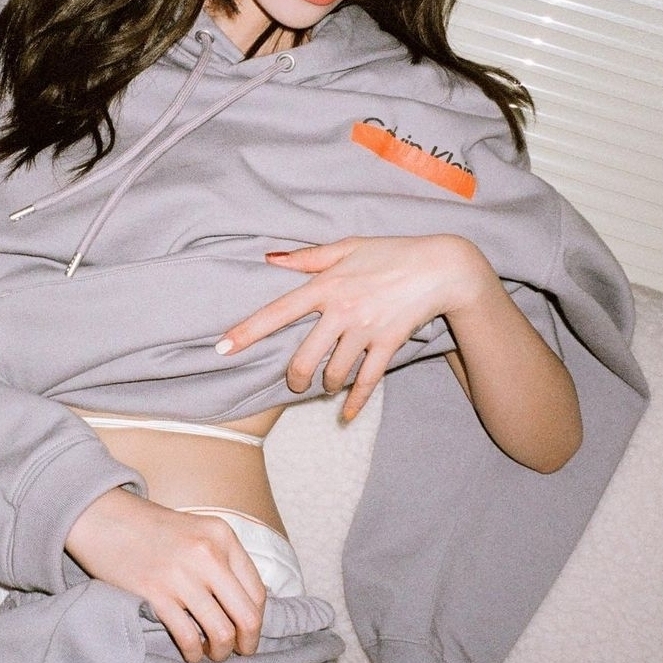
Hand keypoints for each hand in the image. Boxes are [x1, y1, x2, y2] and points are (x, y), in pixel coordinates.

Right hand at [65, 488, 266, 662]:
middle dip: (248, 642)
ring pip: (221, 632)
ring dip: (220, 651)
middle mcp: (208, 554)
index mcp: (222, 536)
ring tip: (212, 654)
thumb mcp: (196, 530)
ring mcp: (182, 575)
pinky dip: (193, 652)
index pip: (256, 591)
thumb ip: (220, 559)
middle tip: (240, 652)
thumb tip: (243, 603)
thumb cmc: (149, 527)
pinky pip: (188, 636)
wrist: (103, 516)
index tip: (249, 632)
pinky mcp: (156, 594)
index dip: (257, 620)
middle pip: (247, 615)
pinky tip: (190, 652)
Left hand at [217, 236, 490, 421]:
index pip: (277, 311)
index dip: (247, 331)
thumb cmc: (390, 252)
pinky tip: (345, 415)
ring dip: (325, 384)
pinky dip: (355, 403)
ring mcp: (365, 330)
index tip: (221, 348)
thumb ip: (307, 257)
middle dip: (294, 377)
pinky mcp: (388, 344)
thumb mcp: (347, 247)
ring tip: (325, 383)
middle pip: (304, 357)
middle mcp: (341, 310)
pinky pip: (367, 381)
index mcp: (326, 285)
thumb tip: (269, 258)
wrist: (441, 267)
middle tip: (294, 382)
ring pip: (334, 373)